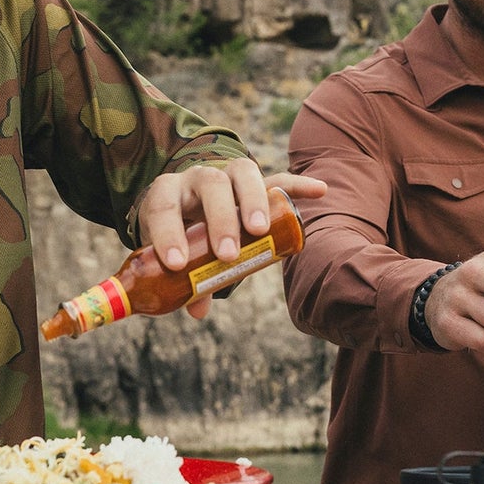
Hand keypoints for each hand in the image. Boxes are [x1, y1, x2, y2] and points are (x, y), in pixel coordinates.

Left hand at [135, 159, 327, 318]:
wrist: (183, 203)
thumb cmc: (174, 234)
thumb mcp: (168, 253)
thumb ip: (181, 279)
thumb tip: (197, 310)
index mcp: (166, 194)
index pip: (164, 206)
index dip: (167, 233)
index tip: (177, 263)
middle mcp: (196, 178)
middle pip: (211, 183)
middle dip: (220, 219)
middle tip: (228, 255)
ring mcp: (226, 176)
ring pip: (243, 173)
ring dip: (253, 200)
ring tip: (260, 230)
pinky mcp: (253, 184)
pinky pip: (278, 179)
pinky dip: (297, 185)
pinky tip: (319, 190)